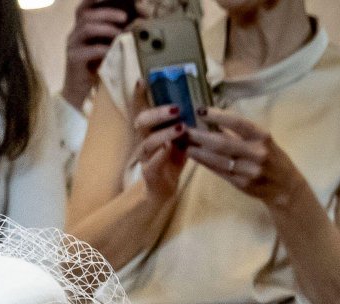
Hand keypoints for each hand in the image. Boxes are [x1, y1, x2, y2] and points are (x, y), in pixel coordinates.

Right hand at [63, 4, 130, 111]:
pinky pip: (87, 50)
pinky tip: (111, 51)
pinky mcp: (73, 60)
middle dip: (107, 12)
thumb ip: (118, 31)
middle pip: (87, 13)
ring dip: (106, 28)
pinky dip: (102, 49)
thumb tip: (141, 16)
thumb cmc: (95, 67)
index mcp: (81, 26)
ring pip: (86, 27)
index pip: (85, 5)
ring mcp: (72, 45)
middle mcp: (74, 32)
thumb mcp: (107, 46)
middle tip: (124, 17)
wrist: (79, 91)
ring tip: (119, 34)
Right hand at [131, 85, 190, 203]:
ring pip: (148, 142)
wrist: (162, 189)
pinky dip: (160, 155)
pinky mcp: (149, 173)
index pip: (142, 108)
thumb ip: (185, 121)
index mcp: (150, 129)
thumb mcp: (179, 137)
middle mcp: (144, 140)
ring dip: (165, 133)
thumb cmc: (171, 159)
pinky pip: (151, 163)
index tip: (141, 79)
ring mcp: (145, 157)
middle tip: (177, 108)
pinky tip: (169, 148)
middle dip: (158, 112)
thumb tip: (200, 100)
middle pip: (142, 121)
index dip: (139, 95)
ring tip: (181, 127)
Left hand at [184, 109, 302, 208]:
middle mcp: (256, 153)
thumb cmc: (272, 158)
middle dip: (201, 136)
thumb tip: (215, 121)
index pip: (238, 123)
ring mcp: (248, 171)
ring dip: (199, 152)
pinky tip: (196, 157)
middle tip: (185, 130)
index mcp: (262, 137)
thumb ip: (241, 133)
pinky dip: (206, 163)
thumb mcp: (262, 140)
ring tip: (185, 144)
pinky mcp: (241, 185)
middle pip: (223, 143)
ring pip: (218, 160)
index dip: (218, 115)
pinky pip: (220, 172)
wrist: (284, 187)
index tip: (201, 110)